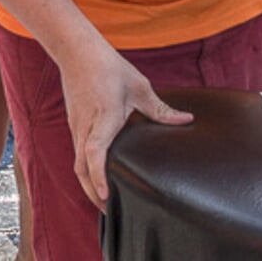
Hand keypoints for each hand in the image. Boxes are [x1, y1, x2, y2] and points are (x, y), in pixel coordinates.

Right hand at [57, 43, 192, 207]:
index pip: (95, 152)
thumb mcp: (139, 86)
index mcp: (104, 117)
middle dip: (93, 193)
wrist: (76, 50)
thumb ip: (160, 109)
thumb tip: (187, 120)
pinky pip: (77, 152)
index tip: (106, 196)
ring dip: (88, 183)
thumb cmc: (108, 66)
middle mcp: (86, 126)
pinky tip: (97, 174)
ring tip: (104, 200)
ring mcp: (76, 126)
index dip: (99, 176)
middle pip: (82, 168)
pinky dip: (85, 169)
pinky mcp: (74, 123)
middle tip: (110, 211)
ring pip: (77, 163)